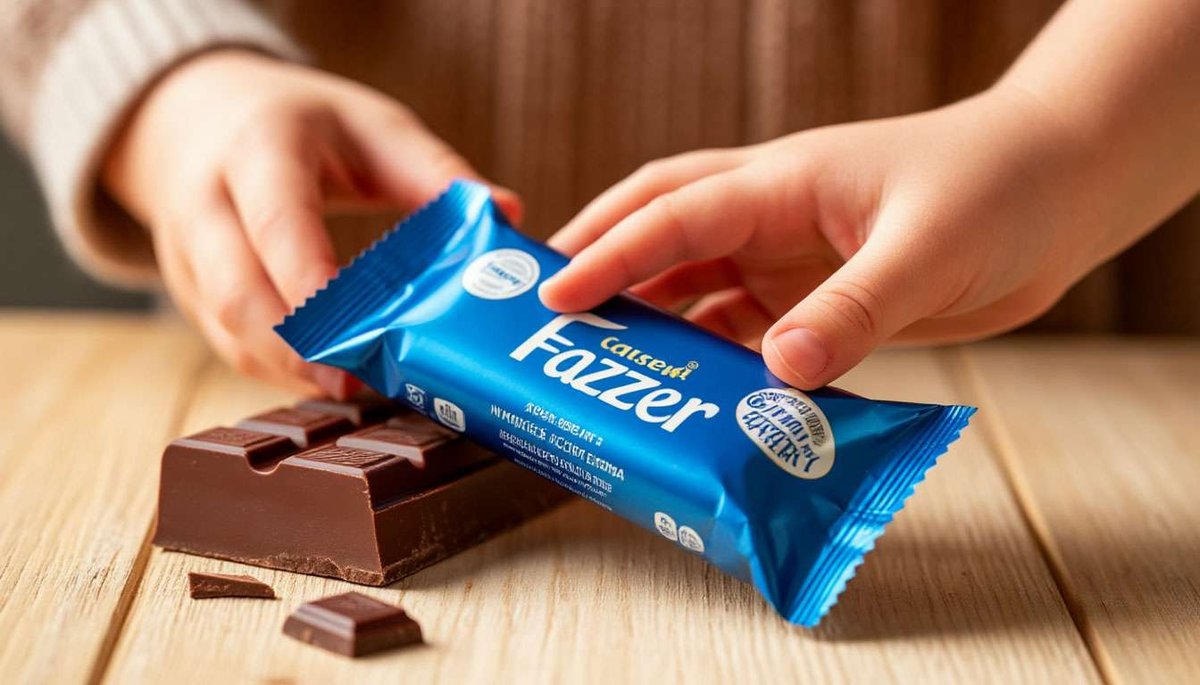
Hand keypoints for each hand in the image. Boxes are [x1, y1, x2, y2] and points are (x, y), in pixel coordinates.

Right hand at [103, 49, 520, 396]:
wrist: (198, 112)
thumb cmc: (304, 123)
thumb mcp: (372, 126)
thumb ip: (435, 172)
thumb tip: (508, 212)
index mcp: (259, 148)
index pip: (279, 223)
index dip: (312, 283)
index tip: (357, 333)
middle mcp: (207, 202)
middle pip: (237, 293)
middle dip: (297, 350)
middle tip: (361, 384)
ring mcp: (187, 252)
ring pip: (226, 329)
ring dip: (288, 369)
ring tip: (355, 390)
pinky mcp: (187, 289)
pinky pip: (225, 342)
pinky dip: (276, 368)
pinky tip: (328, 381)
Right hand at [540, 86, 1117, 388]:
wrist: (1061, 193)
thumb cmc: (997, 190)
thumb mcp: (924, 251)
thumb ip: (852, 312)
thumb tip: (778, 374)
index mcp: (784, 183)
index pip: (674, 215)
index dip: (610, 253)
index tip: (552, 297)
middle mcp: (774, 215)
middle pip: (663, 230)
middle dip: (603, 264)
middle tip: (545, 315)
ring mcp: (795, 255)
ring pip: (699, 283)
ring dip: (653, 318)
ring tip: (605, 365)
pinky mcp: (820, 294)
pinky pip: (747, 325)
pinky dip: (715, 355)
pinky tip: (696, 390)